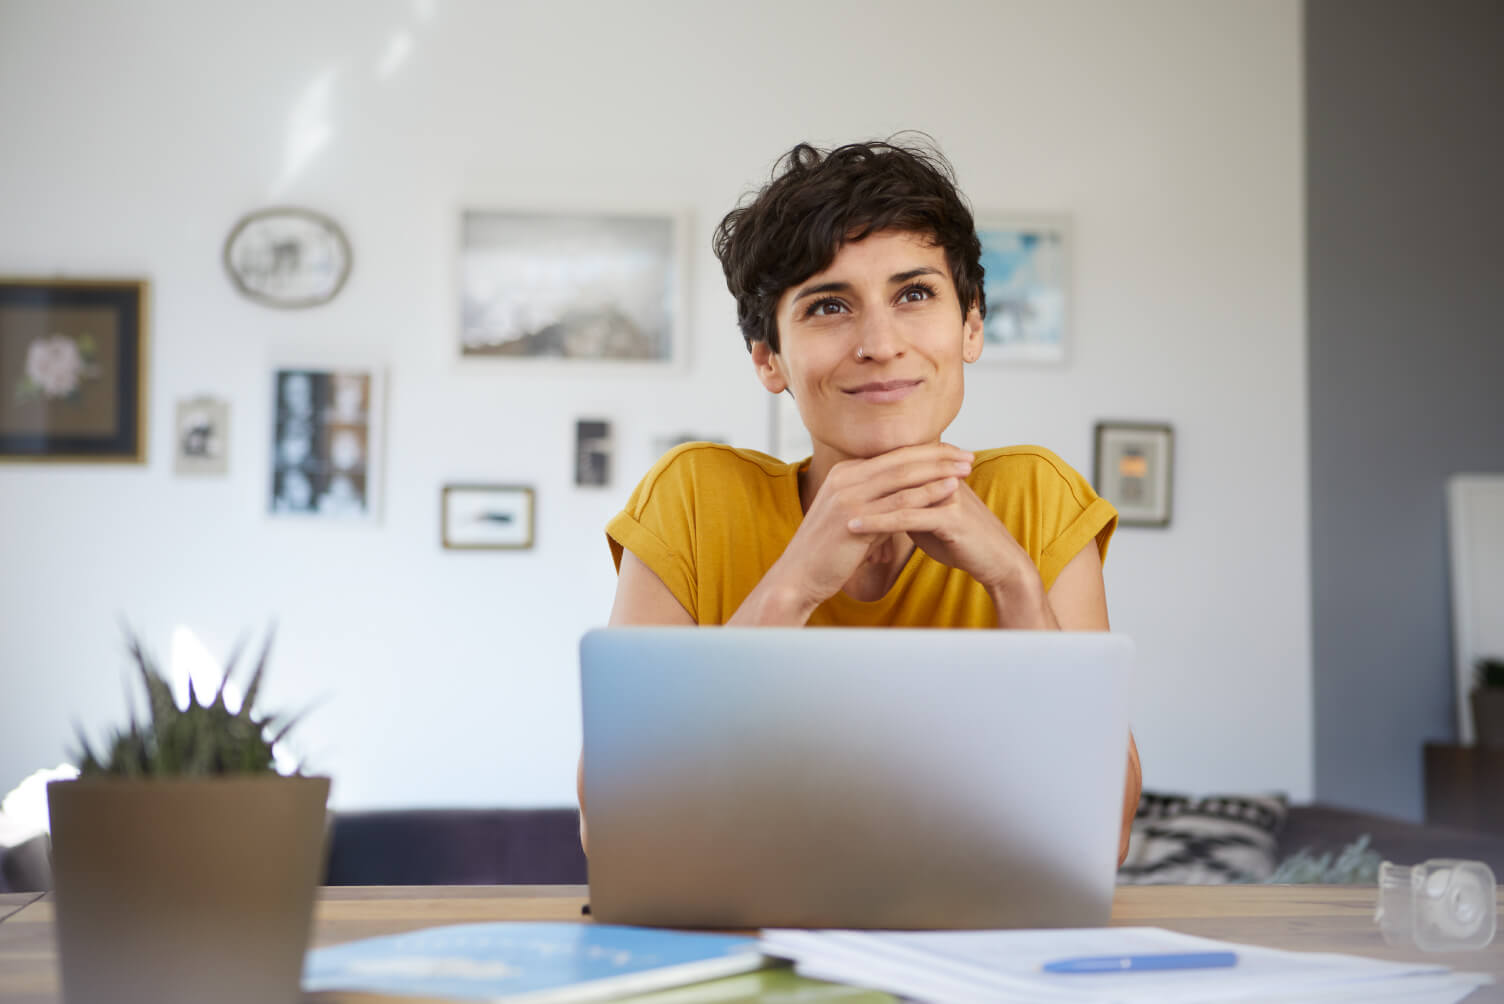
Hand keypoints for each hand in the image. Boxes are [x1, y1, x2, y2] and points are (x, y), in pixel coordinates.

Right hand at [764, 443, 974, 612]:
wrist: (798, 576)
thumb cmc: (826, 552)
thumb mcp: (851, 516)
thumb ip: (873, 501)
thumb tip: (901, 498)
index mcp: (843, 473)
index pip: (892, 455)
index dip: (925, 452)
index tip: (952, 452)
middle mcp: (845, 477)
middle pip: (900, 459)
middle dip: (938, 455)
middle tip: (967, 455)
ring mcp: (848, 496)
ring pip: (903, 476)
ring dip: (939, 470)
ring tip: (966, 468)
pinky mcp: (854, 518)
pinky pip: (899, 502)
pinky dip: (928, 493)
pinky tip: (950, 490)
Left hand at [848, 478, 1033, 594]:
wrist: (996, 561)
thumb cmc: (963, 541)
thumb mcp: (928, 519)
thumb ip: (907, 505)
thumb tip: (881, 502)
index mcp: (937, 474)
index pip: (894, 466)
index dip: (865, 473)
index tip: (832, 482)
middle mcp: (942, 477)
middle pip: (892, 473)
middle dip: (858, 483)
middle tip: (823, 491)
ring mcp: (947, 494)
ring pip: (896, 493)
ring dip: (862, 501)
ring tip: (831, 509)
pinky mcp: (950, 517)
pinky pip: (906, 517)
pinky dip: (877, 522)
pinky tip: (855, 527)